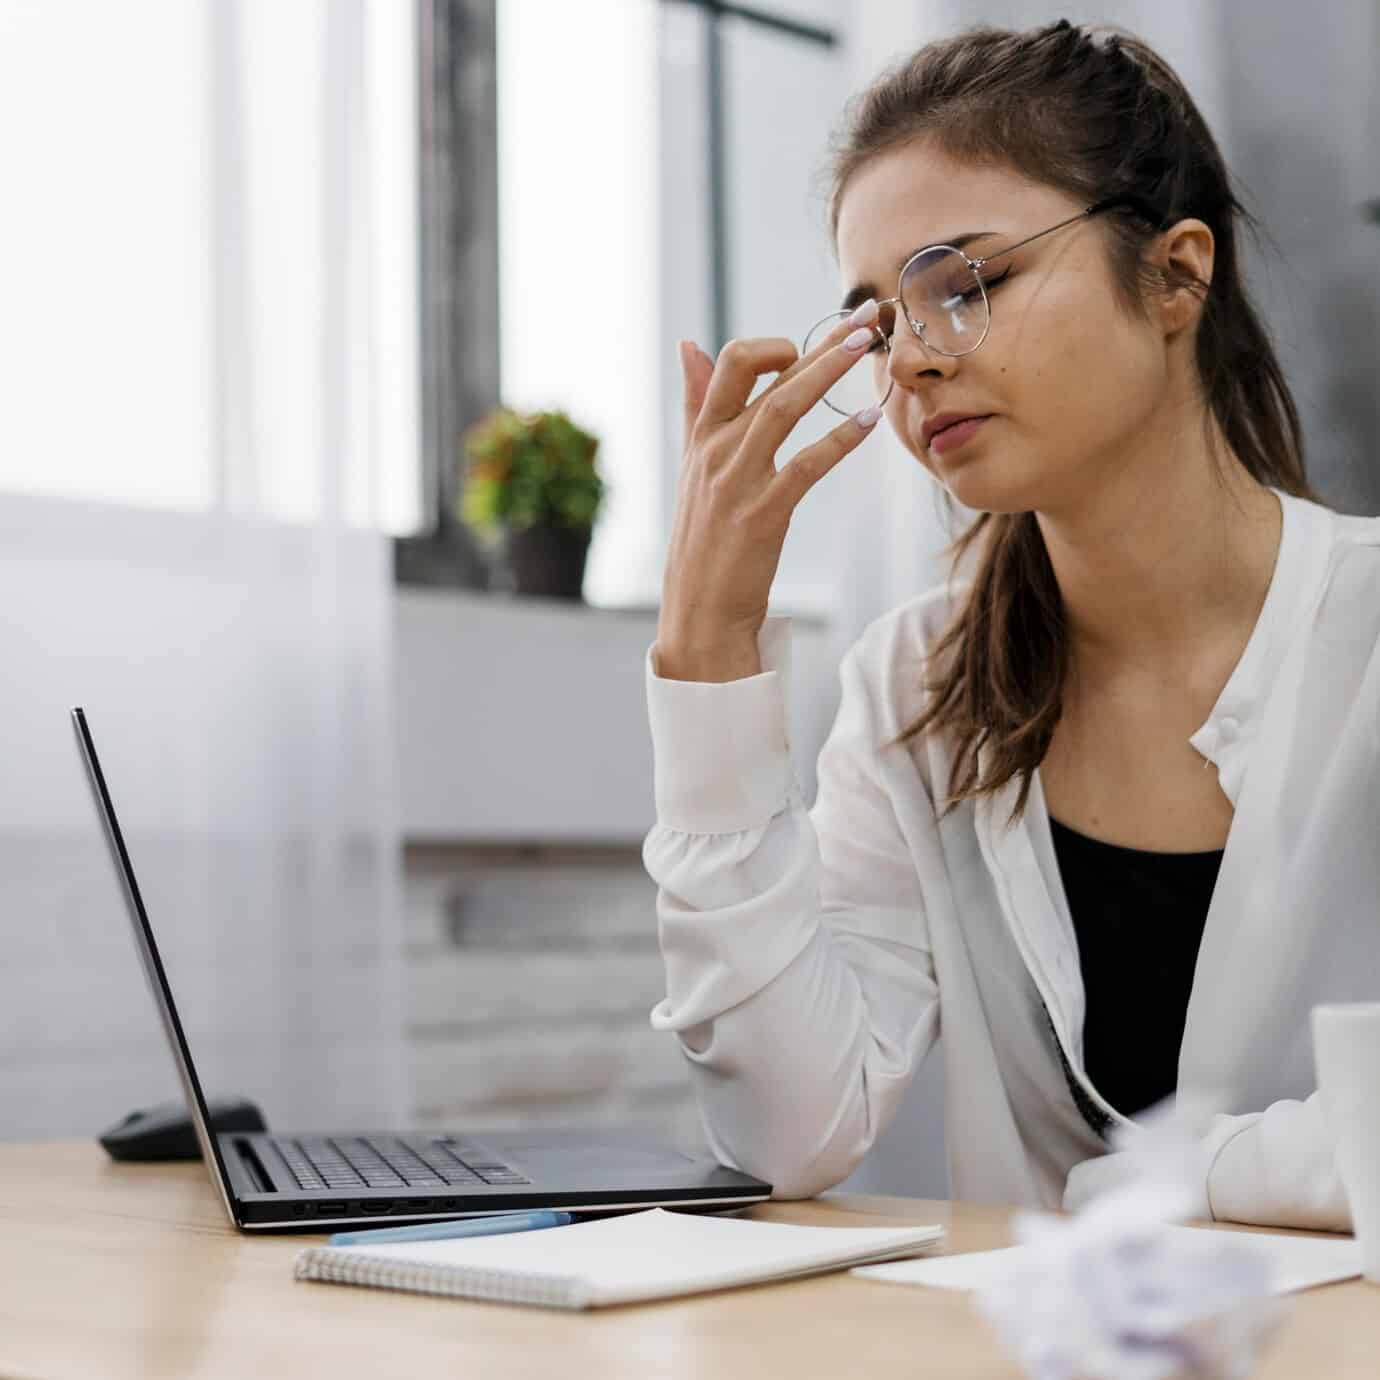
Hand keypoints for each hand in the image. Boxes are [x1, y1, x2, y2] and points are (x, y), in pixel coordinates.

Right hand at [656, 304, 882, 664]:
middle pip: (763, 374)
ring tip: (864, 347)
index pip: (731, 364)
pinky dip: (838, 439)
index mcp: (702, 437)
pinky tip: (868, 422)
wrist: (699, 613)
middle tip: (864, 317)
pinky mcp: (762, 514)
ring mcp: (737, 480)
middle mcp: (715, 450)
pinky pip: (805, 465)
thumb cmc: (703, 542)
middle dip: (818, 342)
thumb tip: (689, 345)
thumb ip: (695, 405)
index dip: (772, 344)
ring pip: (783, 407)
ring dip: (826, 371)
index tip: (807, 344)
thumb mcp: (692, 468)